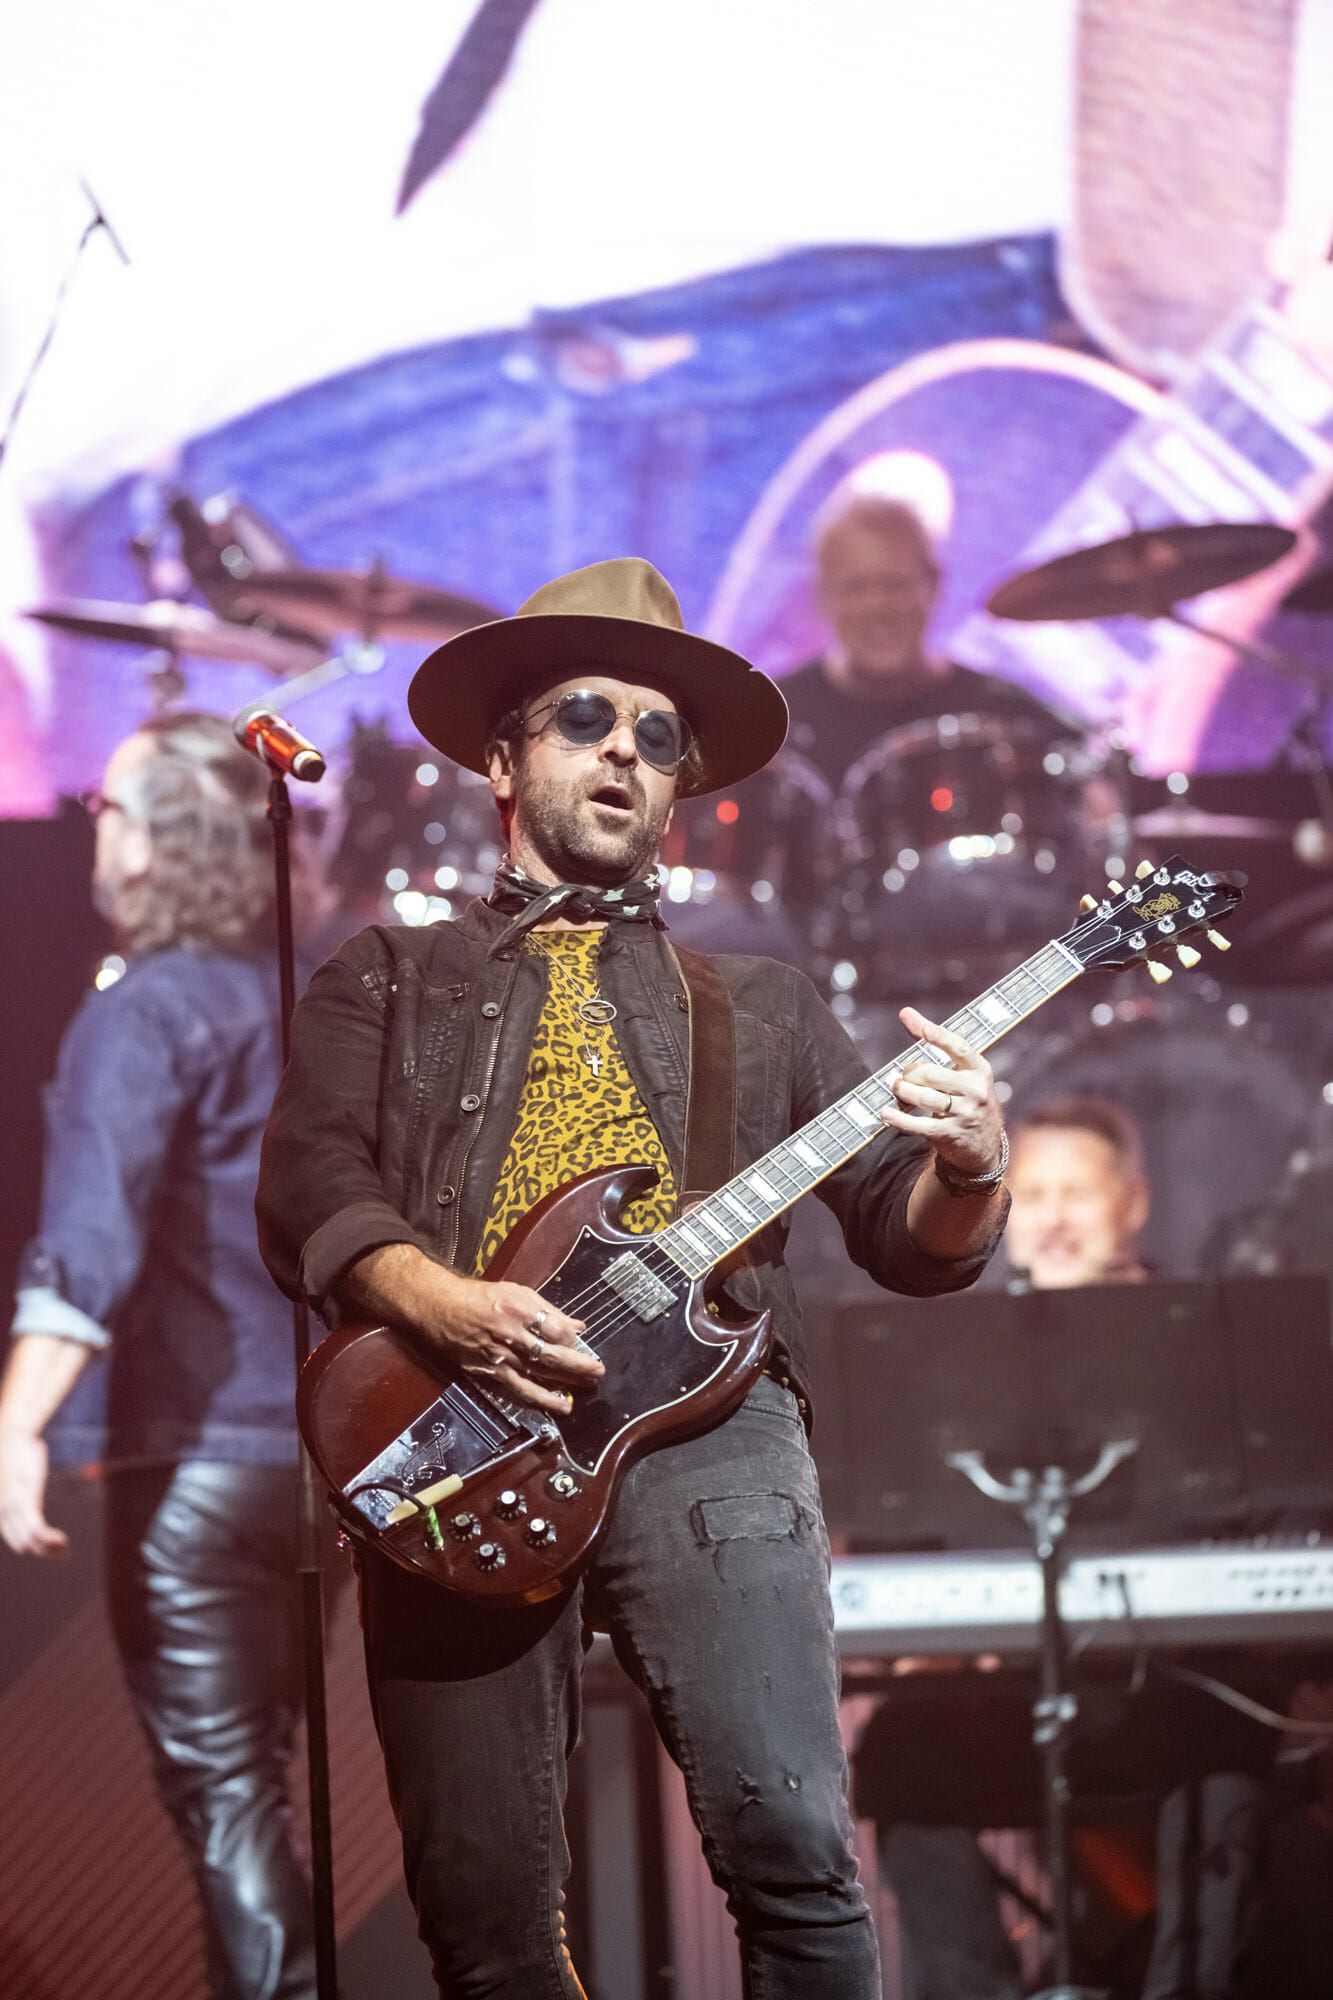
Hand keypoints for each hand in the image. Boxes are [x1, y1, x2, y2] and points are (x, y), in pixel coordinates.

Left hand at [0, 1431, 68, 1557]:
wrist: (12, 1434)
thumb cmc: (16, 1449)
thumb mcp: (17, 1473)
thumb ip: (22, 1488)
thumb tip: (32, 1488)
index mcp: (0, 1509)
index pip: (16, 1539)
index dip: (34, 1547)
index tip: (53, 1546)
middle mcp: (2, 1513)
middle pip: (23, 1544)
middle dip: (44, 1552)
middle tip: (64, 1551)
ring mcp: (12, 1509)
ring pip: (30, 1542)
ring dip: (49, 1550)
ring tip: (65, 1548)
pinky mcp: (26, 1502)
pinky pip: (37, 1531)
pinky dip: (51, 1541)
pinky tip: (62, 1541)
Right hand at [424, 1268, 602, 1417]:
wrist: (442, 1308)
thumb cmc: (481, 1297)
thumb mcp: (518, 1292)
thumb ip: (549, 1311)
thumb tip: (578, 1326)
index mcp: (520, 1309)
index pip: (555, 1330)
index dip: (572, 1340)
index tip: (580, 1344)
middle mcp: (511, 1334)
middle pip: (551, 1354)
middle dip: (578, 1365)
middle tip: (597, 1371)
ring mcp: (500, 1355)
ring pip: (538, 1374)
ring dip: (564, 1383)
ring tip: (585, 1389)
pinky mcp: (490, 1372)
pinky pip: (519, 1389)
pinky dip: (540, 1398)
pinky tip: (557, 1404)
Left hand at [877, 1005, 1004, 1178]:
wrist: (984, 1144)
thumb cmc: (966, 1097)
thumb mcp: (961, 1071)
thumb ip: (934, 1042)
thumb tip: (905, 1012)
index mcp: (979, 1069)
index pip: (959, 1048)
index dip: (940, 1038)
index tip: (923, 1029)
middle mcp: (975, 1090)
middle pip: (931, 1074)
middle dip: (910, 1074)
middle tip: (903, 1076)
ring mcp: (964, 1114)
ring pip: (924, 1098)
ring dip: (904, 1092)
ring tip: (898, 1089)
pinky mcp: (950, 1134)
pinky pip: (918, 1125)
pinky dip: (898, 1119)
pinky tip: (885, 1113)